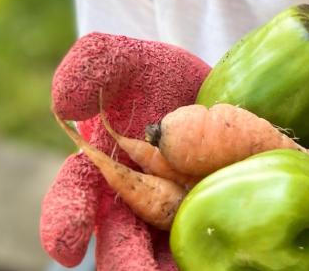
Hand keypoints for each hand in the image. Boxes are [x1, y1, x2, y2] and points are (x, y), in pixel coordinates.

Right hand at [40, 32, 210, 270]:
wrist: (208, 85)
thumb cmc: (155, 75)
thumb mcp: (128, 59)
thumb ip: (96, 66)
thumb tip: (66, 100)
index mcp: (100, 174)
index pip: (72, 199)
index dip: (66, 220)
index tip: (67, 242)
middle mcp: (134, 207)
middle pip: (122, 250)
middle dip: (130, 265)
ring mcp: (176, 218)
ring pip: (168, 259)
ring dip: (175, 267)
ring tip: (198, 269)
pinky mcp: (216, 218)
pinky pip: (217, 248)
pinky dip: (224, 256)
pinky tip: (242, 259)